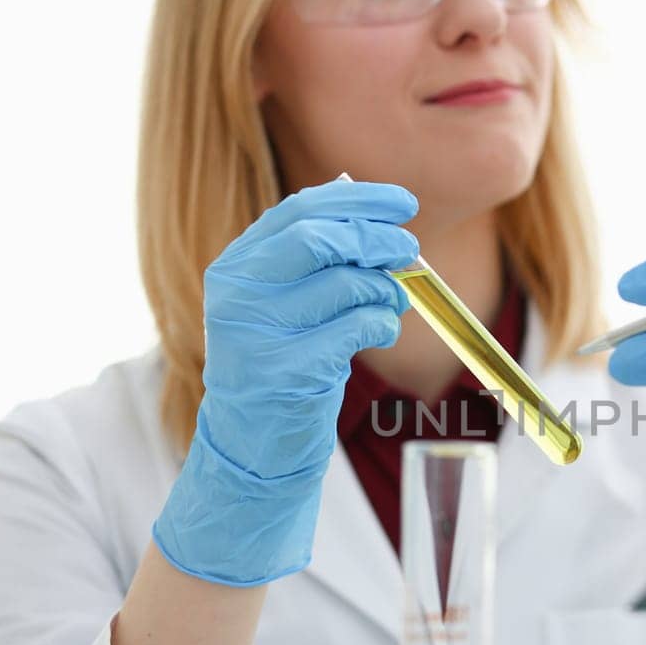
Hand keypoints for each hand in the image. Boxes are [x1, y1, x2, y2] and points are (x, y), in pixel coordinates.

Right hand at [153, 179, 419, 586]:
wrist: (252, 445)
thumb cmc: (281, 363)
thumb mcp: (283, 303)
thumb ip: (313, 258)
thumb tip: (366, 204)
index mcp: (235, 267)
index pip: (298, 210)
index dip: (357, 200)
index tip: (402, 202)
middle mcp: (238, 294)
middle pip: (320, 239)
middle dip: (376, 238)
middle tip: (410, 249)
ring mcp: (258, 333)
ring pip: (345, 283)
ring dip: (386, 287)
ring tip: (395, 299)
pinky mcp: (288, 370)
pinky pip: (357, 327)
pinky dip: (382, 323)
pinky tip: (381, 331)